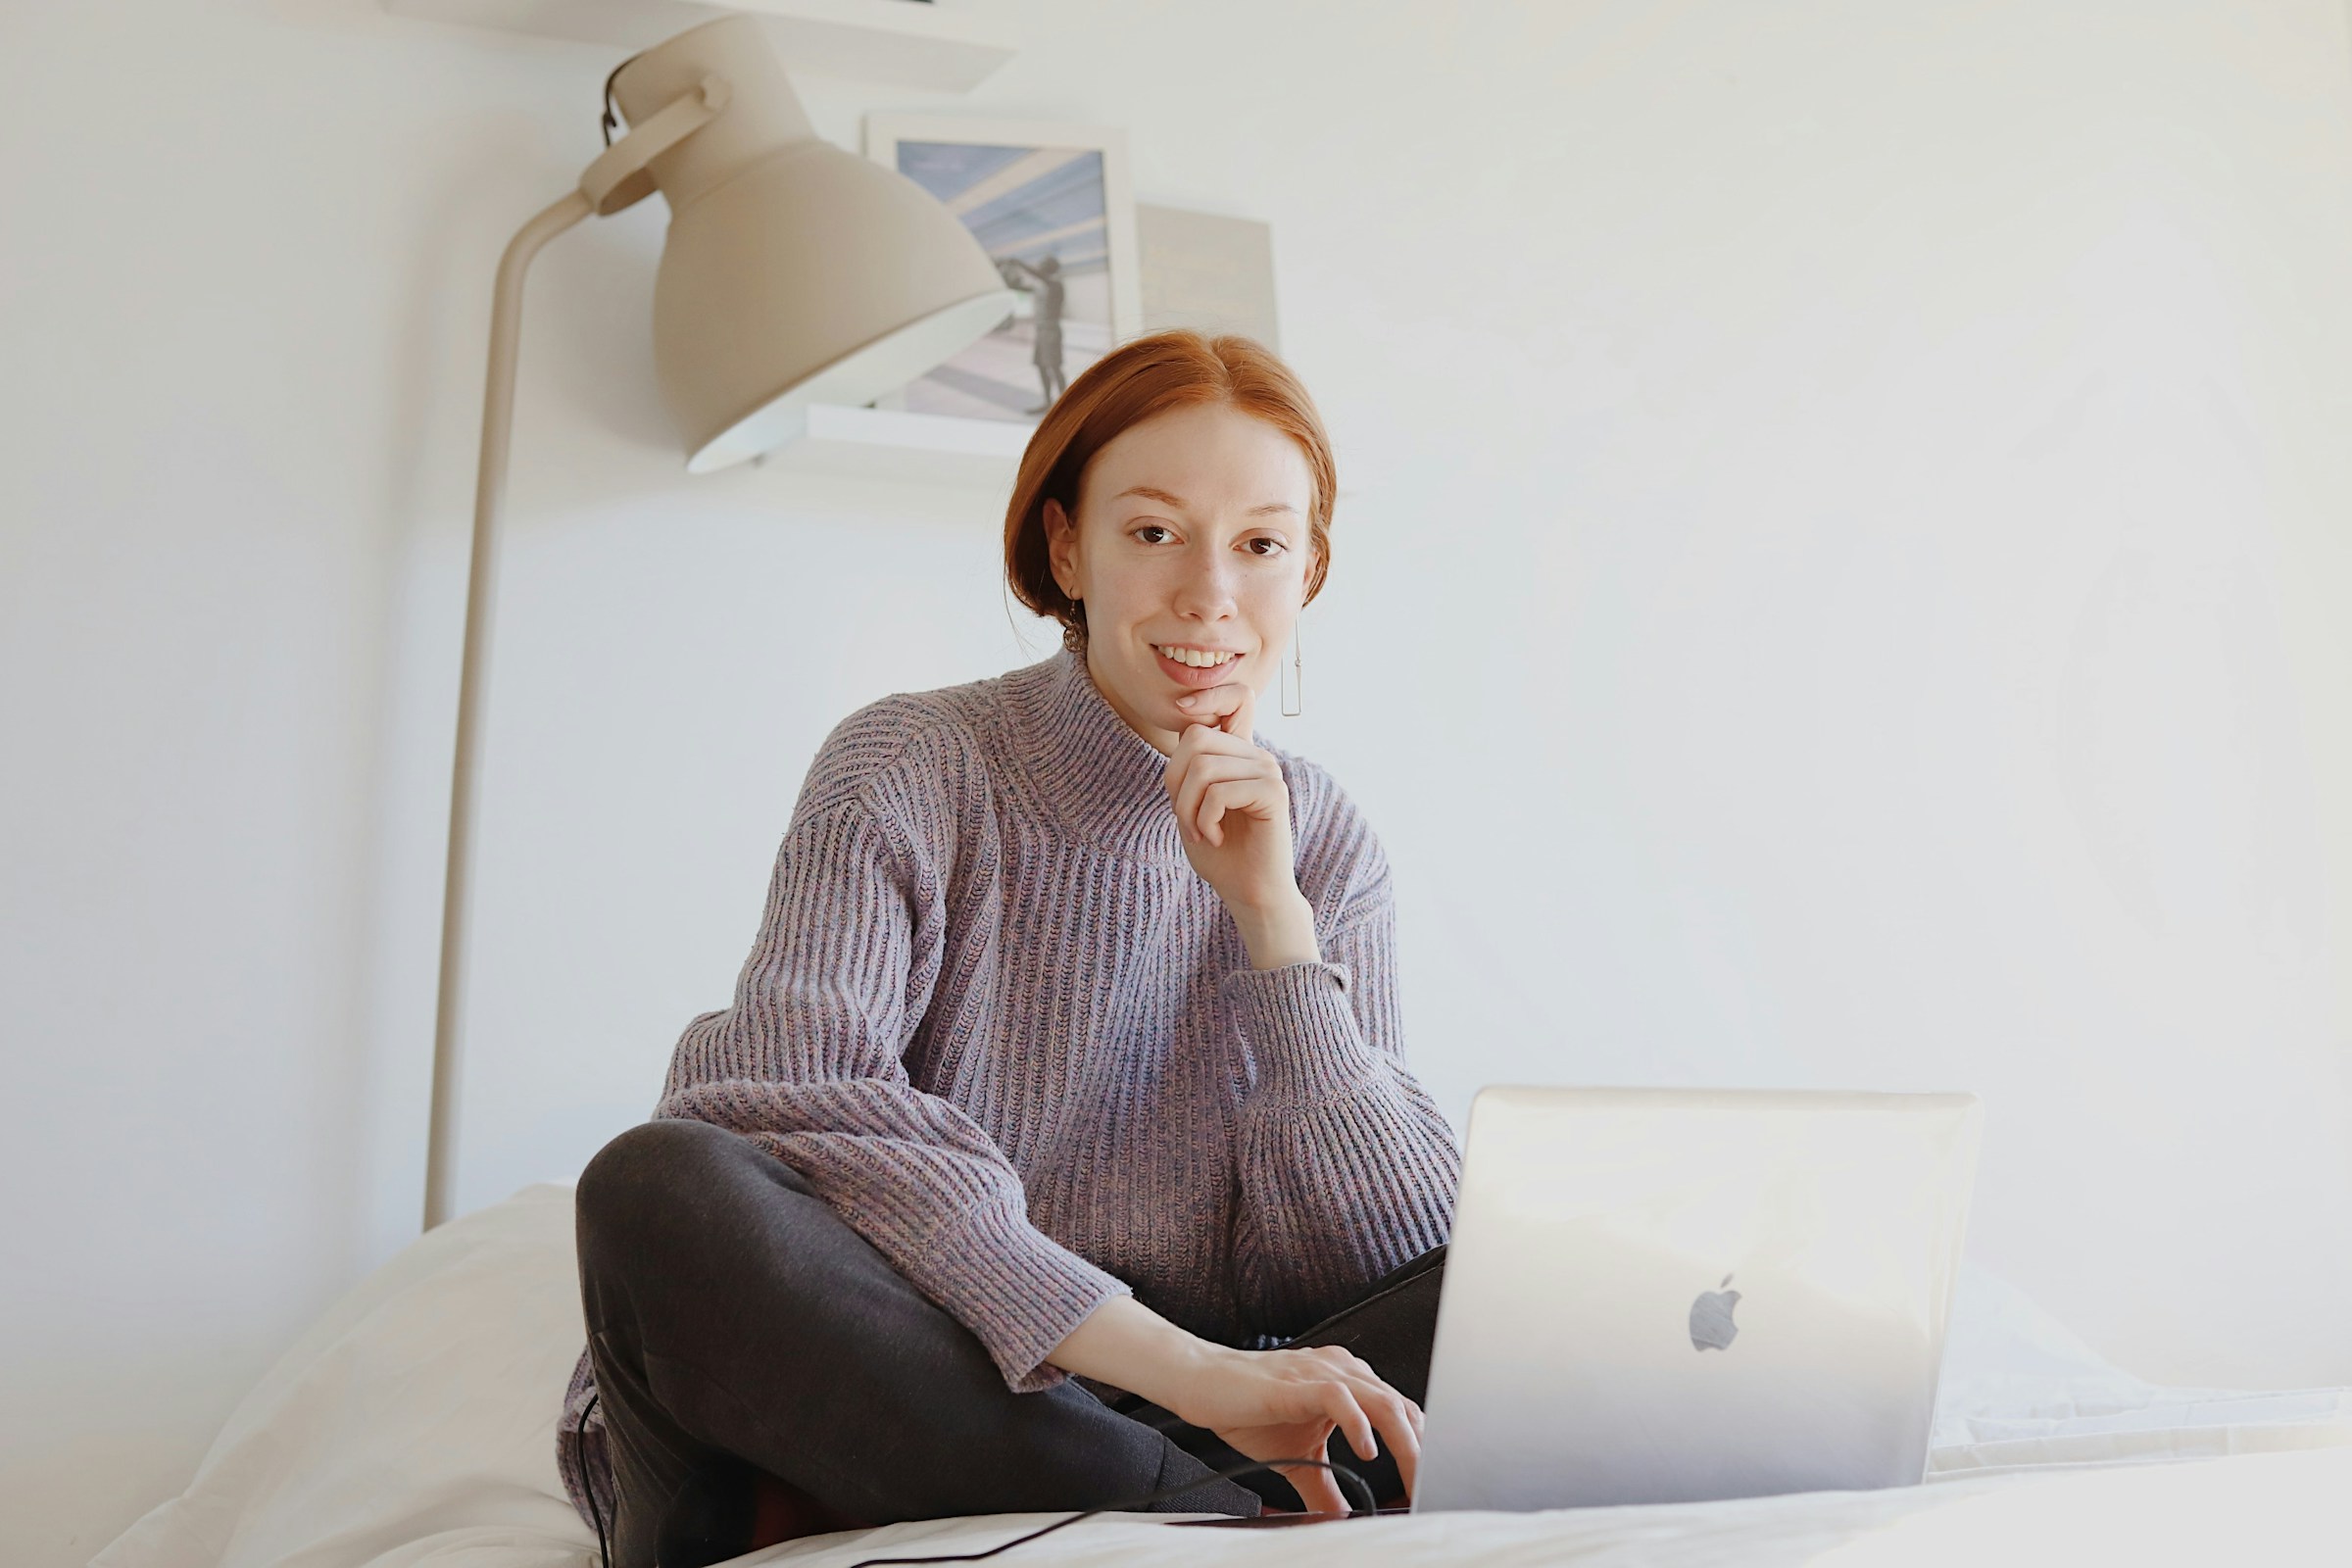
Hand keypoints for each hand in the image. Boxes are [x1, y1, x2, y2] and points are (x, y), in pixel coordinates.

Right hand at [1045, 1296, 1418, 1512]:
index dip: (1423, 1450)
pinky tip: (1367, 1452)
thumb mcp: (1298, 1456)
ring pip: (1382, 1401)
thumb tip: (1344, 1520)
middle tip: (1431, 1489)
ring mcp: (1323, 1373)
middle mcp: (1345, 1372)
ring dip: (1404, 1441)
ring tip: (1413, 1475)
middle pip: (1403, 1408)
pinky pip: (1341, 1397)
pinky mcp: (1299, 1381)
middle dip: (1424, 1451)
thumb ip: (1326, 1485)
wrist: (1203, 1382)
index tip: (1430, 1486)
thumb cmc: (1248, 1408)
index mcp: (1351, 1384)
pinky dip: (1359, 1425)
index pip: (1402, 1414)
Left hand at [1162, 681, 1315, 963]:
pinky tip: (1214, 836)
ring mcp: (1268, 772)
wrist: (1248, 892)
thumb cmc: (1220, 852)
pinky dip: (1205, 820)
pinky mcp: (1273, 794)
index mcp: (1239, 754)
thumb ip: (1190, 768)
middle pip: (1196, 739)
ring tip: (1201, 831)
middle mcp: (1256, 756)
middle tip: (1187, 818)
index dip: (1209, 693)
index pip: (1236, 697)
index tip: (1183, 707)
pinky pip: (1220, 792)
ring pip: (1204, 768)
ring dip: (1188, 808)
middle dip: (1177, 784)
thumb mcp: (1191, 804)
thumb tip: (1187, 727)